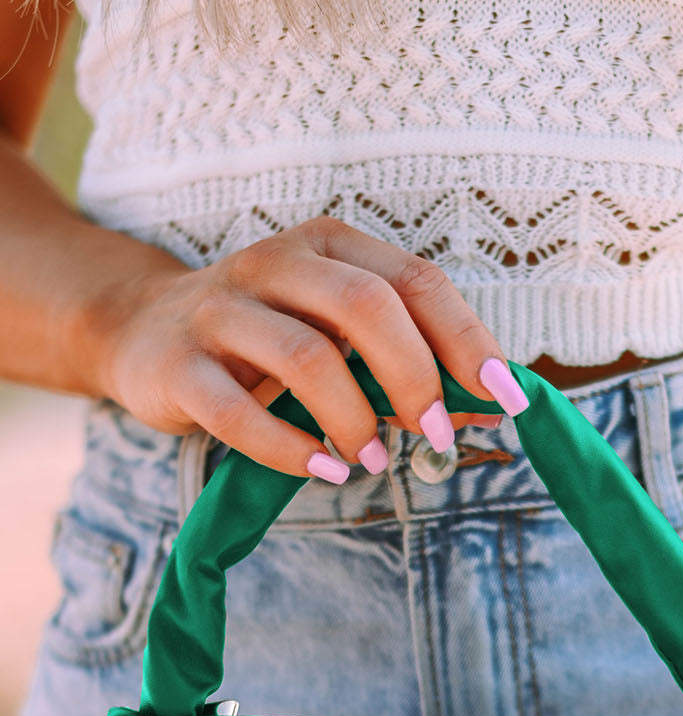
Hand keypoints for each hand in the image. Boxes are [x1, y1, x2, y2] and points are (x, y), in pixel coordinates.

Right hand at [93, 218, 524, 481]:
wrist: (143, 330)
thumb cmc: (268, 337)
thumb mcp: (338, 333)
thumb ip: (406, 361)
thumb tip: (488, 407)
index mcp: (329, 245)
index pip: (416, 282)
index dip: (467, 340)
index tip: (505, 397)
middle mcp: (274, 264)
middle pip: (365, 309)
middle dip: (415, 378)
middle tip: (435, 434)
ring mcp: (220, 311)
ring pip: (306, 358)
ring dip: (355, 419)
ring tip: (374, 458)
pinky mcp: (178, 366)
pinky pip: (238, 413)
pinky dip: (290, 449)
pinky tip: (323, 470)